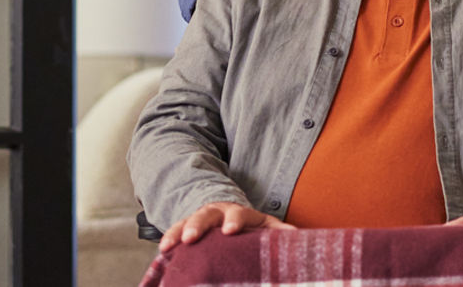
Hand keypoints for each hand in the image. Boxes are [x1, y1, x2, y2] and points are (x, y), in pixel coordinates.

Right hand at [158, 201, 293, 251]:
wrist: (230, 219)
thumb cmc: (251, 229)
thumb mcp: (265, 228)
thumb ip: (279, 233)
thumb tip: (298, 237)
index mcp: (241, 213)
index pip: (238, 214)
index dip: (234, 221)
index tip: (230, 231)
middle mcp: (218, 213)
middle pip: (207, 215)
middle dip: (198, 225)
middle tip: (191, 238)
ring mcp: (201, 220)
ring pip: (188, 221)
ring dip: (179, 232)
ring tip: (169, 246)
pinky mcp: (187, 229)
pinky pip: (175, 231)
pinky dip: (169, 239)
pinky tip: (163, 250)